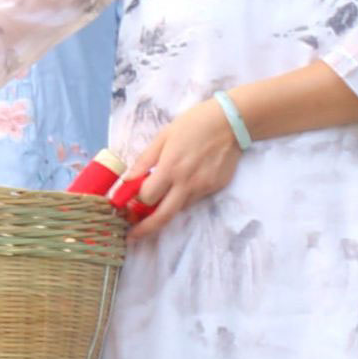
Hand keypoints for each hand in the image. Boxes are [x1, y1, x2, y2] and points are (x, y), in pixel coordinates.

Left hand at [122, 96, 246, 234]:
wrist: (232, 122)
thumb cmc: (193, 124)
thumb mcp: (163, 137)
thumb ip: (144, 161)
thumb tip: (126, 180)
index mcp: (171, 168)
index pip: (147, 197)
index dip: (134, 202)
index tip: (125, 205)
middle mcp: (188, 183)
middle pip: (164, 216)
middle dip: (145, 229)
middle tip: (132, 235)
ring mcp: (204, 188)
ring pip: (179, 208)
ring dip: (164, 210)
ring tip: (153, 206)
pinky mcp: (216, 188)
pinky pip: (193, 199)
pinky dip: (181, 198)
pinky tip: (178, 187)